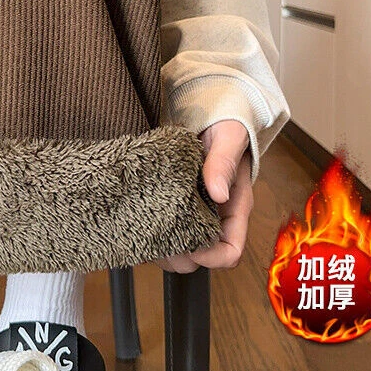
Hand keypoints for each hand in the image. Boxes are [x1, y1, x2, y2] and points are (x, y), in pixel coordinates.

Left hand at [157, 119, 253, 272]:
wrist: (210, 112)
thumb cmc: (225, 126)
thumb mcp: (228, 138)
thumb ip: (223, 163)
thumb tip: (218, 193)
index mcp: (234, 206)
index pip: (231, 251)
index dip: (211, 257)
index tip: (189, 247)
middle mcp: (216, 215)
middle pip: (202, 256)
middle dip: (180, 257)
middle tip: (156, 241)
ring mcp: (195, 211)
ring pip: (181, 248)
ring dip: (162, 248)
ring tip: (142, 233)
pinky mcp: (176, 203)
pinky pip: (165, 229)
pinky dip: (151, 233)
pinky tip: (137, 221)